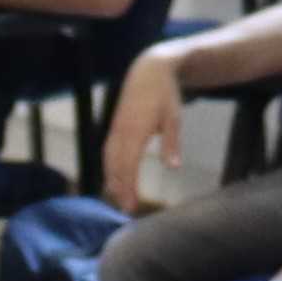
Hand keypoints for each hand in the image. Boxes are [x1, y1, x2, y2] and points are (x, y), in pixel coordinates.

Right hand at [102, 49, 190, 208]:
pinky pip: (108, 151)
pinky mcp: (114, 127)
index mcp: (136, 130)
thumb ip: (172, 143)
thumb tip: (173, 167)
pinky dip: (109, 167)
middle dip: (119, 189)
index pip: (129, 164)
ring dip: (112, 180)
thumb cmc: (164, 95)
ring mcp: (115, 128)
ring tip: (117, 198)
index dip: (129, 186)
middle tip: (126, 209)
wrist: (148, 71)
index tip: (132, 204)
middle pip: (115, 166)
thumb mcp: (174, 118)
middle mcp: (121, 131)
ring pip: (108, 160)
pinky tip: (113, 178)